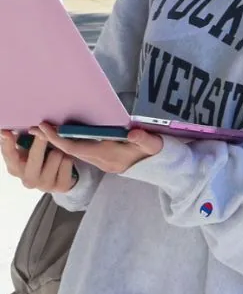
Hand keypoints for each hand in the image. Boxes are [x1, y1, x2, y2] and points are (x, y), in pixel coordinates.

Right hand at [1, 129, 77, 192]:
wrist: (59, 178)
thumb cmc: (41, 160)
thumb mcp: (28, 150)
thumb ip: (20, 141)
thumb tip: (8, 130)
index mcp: (16, 169)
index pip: (9, 155)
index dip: (7, 143)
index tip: (6, 132)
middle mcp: (28, 180)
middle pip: (34, 157)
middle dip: (40, 142)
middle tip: (43, 132)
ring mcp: (45, 185)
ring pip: (56, 155)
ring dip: (59, 150)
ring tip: (57, 153)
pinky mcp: (61, 186)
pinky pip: (68, 161)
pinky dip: (68, 157)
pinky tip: (64, 162)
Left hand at [36, 122, 162, 174]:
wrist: (158, 166)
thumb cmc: (153, 152)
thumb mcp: (152, 145)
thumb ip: (144, 139)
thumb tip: (134, 133)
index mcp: (107, 155)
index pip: (77, 148)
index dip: (59, 138)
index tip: (46, 127)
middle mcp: (99, 160)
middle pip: (70, 150)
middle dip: (51, 140)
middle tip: (34, 127)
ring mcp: (100, 160)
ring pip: (72, 151)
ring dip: (57, 142)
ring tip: (41, 130)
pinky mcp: (102, 158)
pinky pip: (79, 151)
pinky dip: (67, 143)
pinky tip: (60, 135)